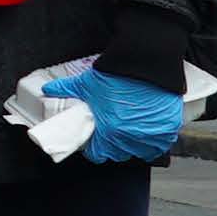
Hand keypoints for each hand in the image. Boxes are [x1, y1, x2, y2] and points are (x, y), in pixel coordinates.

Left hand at [47, 67, 187, 162]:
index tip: (96, 144)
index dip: (95, 150)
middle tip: (114, 136)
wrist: (145, 61)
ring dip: (136, 147)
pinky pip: (162, 144)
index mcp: (108, 131)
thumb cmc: (115, 74)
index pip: (99, 154)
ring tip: (132, 137)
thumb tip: (48, 90)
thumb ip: (65, 89)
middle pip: (120, 154)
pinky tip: (151, 136)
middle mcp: (130, 136)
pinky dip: (156, 142)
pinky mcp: (168, 126)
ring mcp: (151, 133)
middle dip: (115, 147)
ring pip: (142, 152)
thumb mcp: (86, 83)